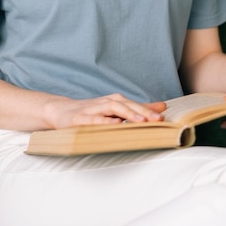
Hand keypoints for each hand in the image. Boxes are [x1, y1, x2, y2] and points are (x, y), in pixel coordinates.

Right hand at [43, 93, 165, 128]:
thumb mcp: (113, 109)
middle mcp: (105, 103)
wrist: (60, 110)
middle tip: (157, 119)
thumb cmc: (90, 112)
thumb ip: (137, 108)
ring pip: (113, 108)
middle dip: (142, 111)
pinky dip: (105, 121)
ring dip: (127, 113)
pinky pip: (94, 120)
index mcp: (114, 101)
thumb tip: (162, 107)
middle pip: (126, 104)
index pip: (134, 104)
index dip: (149, 110)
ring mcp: (92, 110)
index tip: (165, 117)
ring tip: (141, 121)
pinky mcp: (80, 119)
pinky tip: (115, 124)